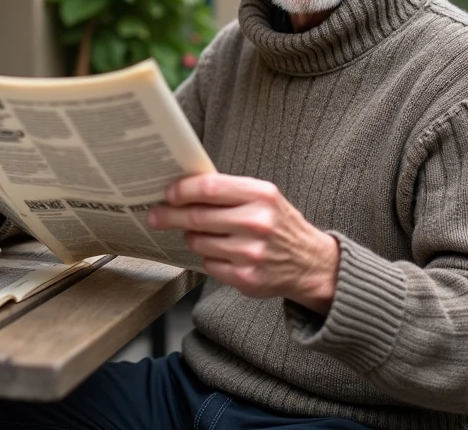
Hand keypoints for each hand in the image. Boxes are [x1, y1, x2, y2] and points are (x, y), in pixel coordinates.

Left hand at [148, 173, 339, 312]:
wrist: (311, 264)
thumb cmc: (279, 225)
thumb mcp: (264, 197)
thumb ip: (228, 191)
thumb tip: (183, 189)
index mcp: (261, 195)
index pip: (209, 188)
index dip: (182, 190)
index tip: (168, 194)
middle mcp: (257, 223)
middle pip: (196, 216)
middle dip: (170, 215)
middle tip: (156, 215)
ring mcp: (250, 253)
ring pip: (198, 242)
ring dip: (192, 237)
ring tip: (203, 234)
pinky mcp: (245, 278)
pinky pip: (208, 264)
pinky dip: (208, 257)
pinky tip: (222, 253)